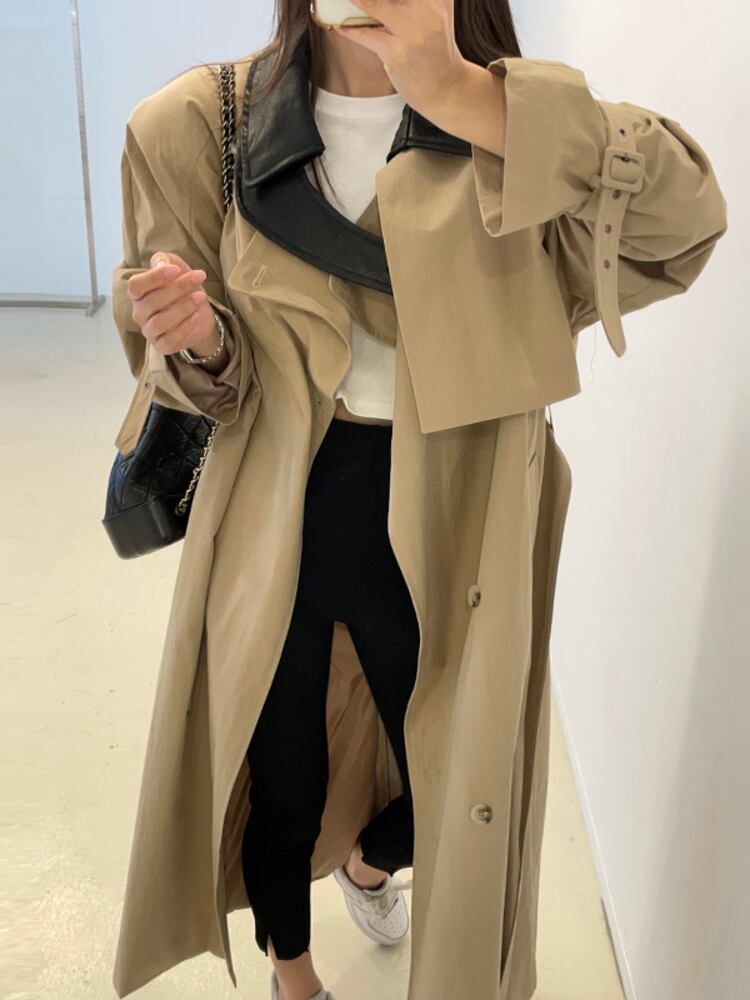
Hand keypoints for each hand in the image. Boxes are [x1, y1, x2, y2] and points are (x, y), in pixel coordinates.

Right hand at [127, 251, 219, 357]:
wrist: (199, 315)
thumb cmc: (183, 290)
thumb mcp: (177, 269)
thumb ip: (165, 260)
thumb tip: (160, 264)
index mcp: (138, 294)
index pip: (135, 286)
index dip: (153, 277)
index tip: (175, 269)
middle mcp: (139, 313)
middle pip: (151, 302)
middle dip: (177, 288)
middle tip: (199, 277)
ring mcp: (149, 331)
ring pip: (159, 322)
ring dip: (182, 308)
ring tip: (201, 297)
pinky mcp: (162, 346)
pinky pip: (169, 339)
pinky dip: (185, 327)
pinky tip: (197, 315)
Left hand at [333, 0, 506, 156]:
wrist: (446, 88)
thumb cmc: (434, 50)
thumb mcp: (435, 13)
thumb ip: (415, 2)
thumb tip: (370, 1)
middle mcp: (428, 7)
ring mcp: (412, 31)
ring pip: (374, 4)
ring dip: (356, 0)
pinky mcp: (397, 52)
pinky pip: (366, 35)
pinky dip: (350, 30)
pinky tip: (340, 26)